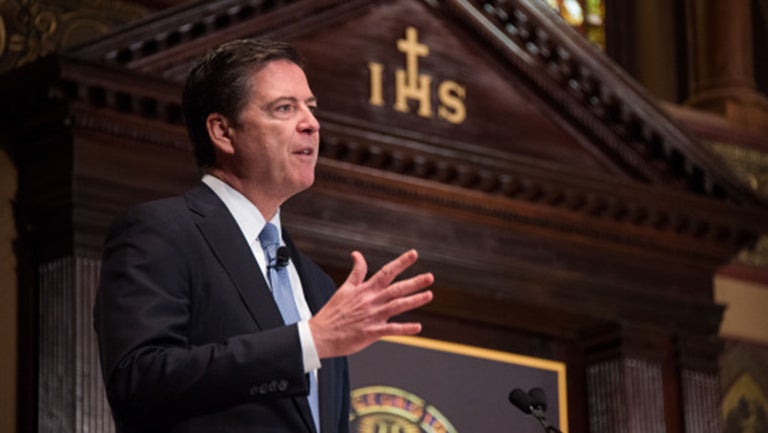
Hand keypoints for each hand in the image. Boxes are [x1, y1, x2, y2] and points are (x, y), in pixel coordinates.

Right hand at [309, 249, 433, 358]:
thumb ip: (356, 272)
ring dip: (414, 301)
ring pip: (396, 306)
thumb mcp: (345, 288)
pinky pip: (391, 330)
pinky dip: (404, 328)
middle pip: (396, 288)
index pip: (386, 272)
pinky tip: (418, 327)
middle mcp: (371, 301)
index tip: (414, 254)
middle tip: (430, 277)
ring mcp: (372, 317)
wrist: (320, 335)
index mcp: (365, 290)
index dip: (401, 262)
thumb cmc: (333, 313)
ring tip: (429, 295)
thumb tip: (357, 254)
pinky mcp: (371, 333)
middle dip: (414, 282)